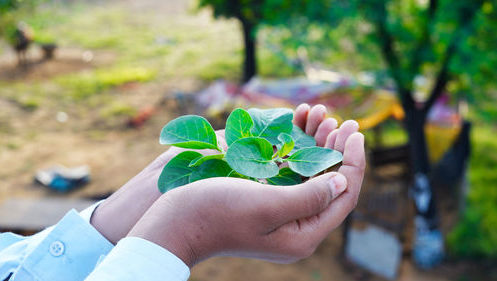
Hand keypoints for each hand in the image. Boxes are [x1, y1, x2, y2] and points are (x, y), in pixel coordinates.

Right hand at [89, 104, 335, 243]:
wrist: (173, 221)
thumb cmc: (218, 213)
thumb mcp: (268, 206)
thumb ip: (310, 196)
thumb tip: (342, 181)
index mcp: (302, 234)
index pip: (343, 196)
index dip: (353, 163)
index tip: (354, 132)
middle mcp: (295, 225)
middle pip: (329, 184)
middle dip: (338, 150)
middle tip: (345, 121)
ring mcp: (278, 212)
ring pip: (309, 175)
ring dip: (317, 144)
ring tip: (321, 116)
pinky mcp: (262, 199)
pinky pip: (287, 172)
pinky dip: (295, 148)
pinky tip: (296, 125)